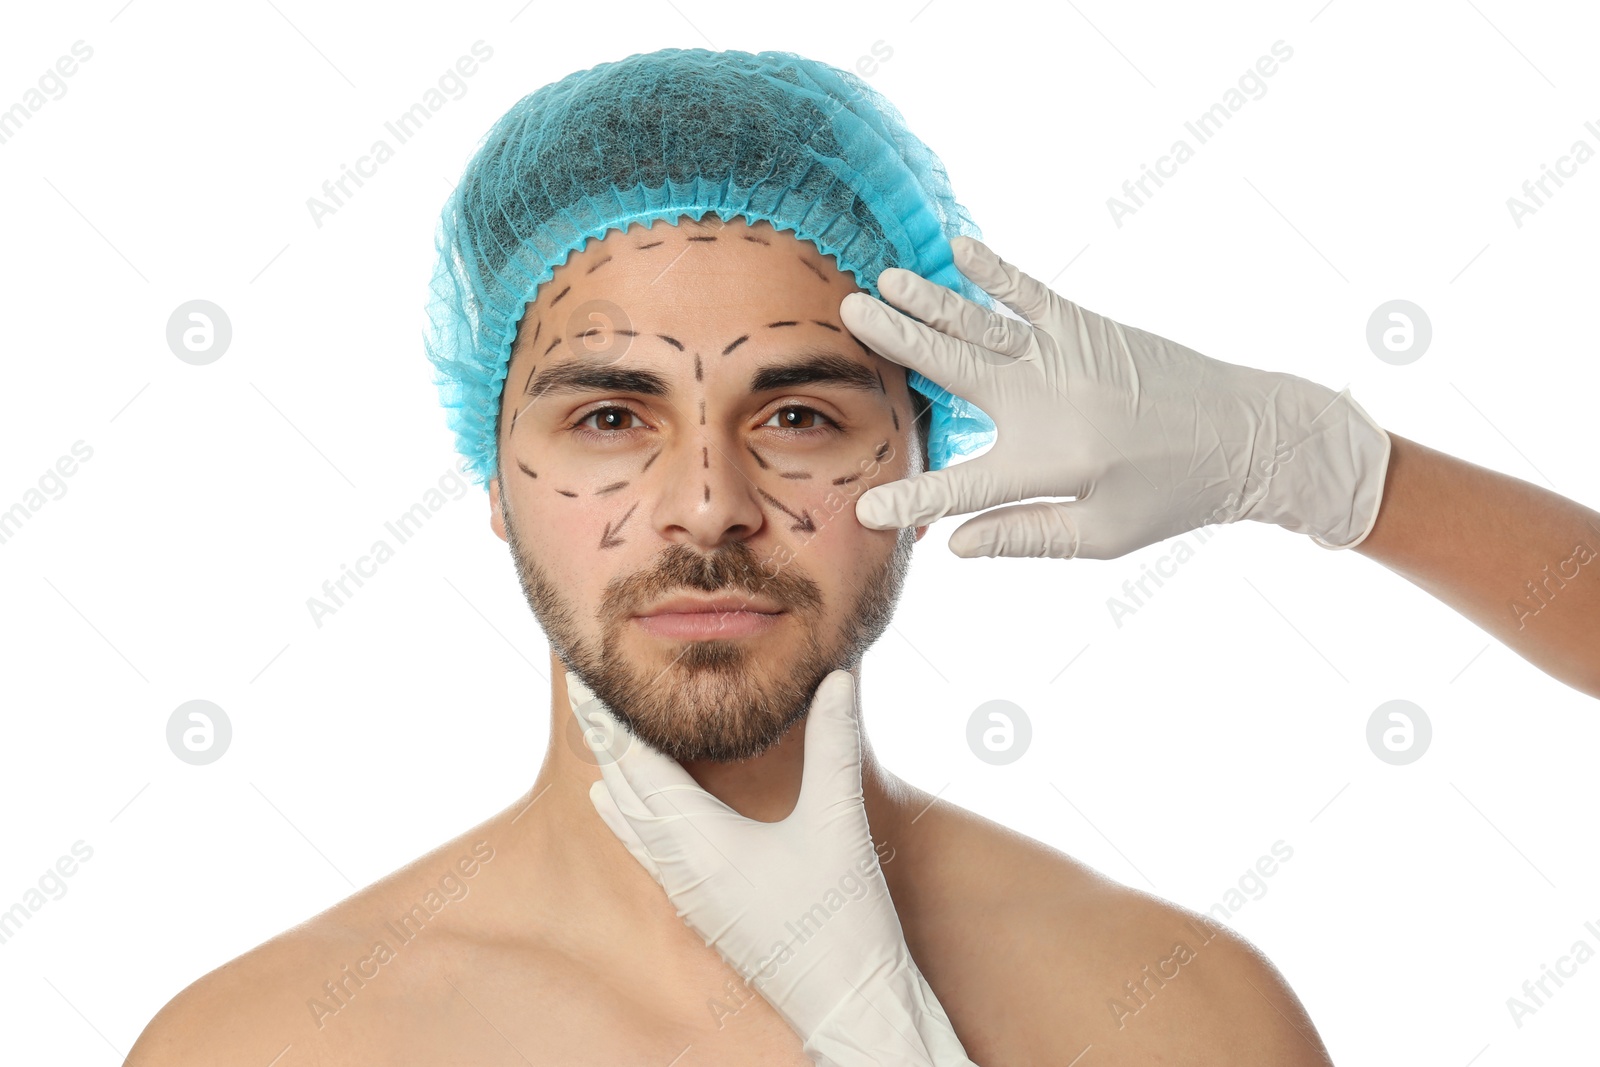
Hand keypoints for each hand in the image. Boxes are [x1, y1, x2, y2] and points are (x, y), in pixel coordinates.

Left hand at [567, 668, 977, 1066]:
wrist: (849, 1007)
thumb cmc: (845, 922)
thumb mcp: (839, 823)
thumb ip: (834, 744)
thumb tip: (839, 676)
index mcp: (700, 842)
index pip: (636, 765)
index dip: (609, 719)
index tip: (582, 679)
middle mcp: (680, 868)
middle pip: (624, 790)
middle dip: (604, 739)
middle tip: (582, 690)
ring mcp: (687, 894)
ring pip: (631, 824)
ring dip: (615, 775)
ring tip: (598, 737)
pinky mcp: (703, 910)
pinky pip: (646, 850)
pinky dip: (629, 814)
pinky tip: (622, 807)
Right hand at [839, 236, 1391, 556]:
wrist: (1249, 434)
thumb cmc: (1174, 494)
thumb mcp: (1103, 537)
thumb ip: (1026, 536)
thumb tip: (955, 546)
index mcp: (1052, 461)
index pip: (964, 485)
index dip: (914, 498)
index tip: (865, 508)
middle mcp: (1051, 400)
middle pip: (956, 371)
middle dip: (897, 344)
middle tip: (845, 317)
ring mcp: (1068, 355)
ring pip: (982, 326)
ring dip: (929, 303)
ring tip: (879, 284)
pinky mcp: (1088, 327)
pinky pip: (1030, 294)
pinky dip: (993, 271)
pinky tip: (958, 248)